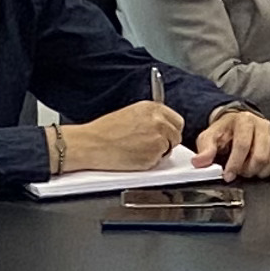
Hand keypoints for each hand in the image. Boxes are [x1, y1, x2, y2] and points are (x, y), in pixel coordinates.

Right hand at [57, 98, 185, 174]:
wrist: (92, 143)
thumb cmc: (106, 131)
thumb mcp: (132, 114)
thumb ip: (151, 118)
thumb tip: (164, 126)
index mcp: (153, 108)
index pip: (177, 121)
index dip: (170, 130)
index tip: (163, 135)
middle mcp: (159, 121)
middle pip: (177, 135)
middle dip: (167, 142)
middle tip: (149, 145)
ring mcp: (158, 138)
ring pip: (168, 149)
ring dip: (158, 152)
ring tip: (136, 149)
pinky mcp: (154, 155)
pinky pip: (159, 161)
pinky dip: (149, 162)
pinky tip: (133, 156)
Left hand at [195, 106, 269, 179]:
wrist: (238, 123)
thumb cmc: (225, 131)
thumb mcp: (210, 137)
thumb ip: (205, 149)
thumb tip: (199, 162)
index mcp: (244, 121)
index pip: (243, 145)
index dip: (235, 164)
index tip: (228, 175)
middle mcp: (263, 125)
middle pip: (261, 156)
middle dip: (248, 170)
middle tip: (239, 172)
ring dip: (259, 171)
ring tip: (248, 169)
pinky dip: (269, 169)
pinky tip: (260, 167)